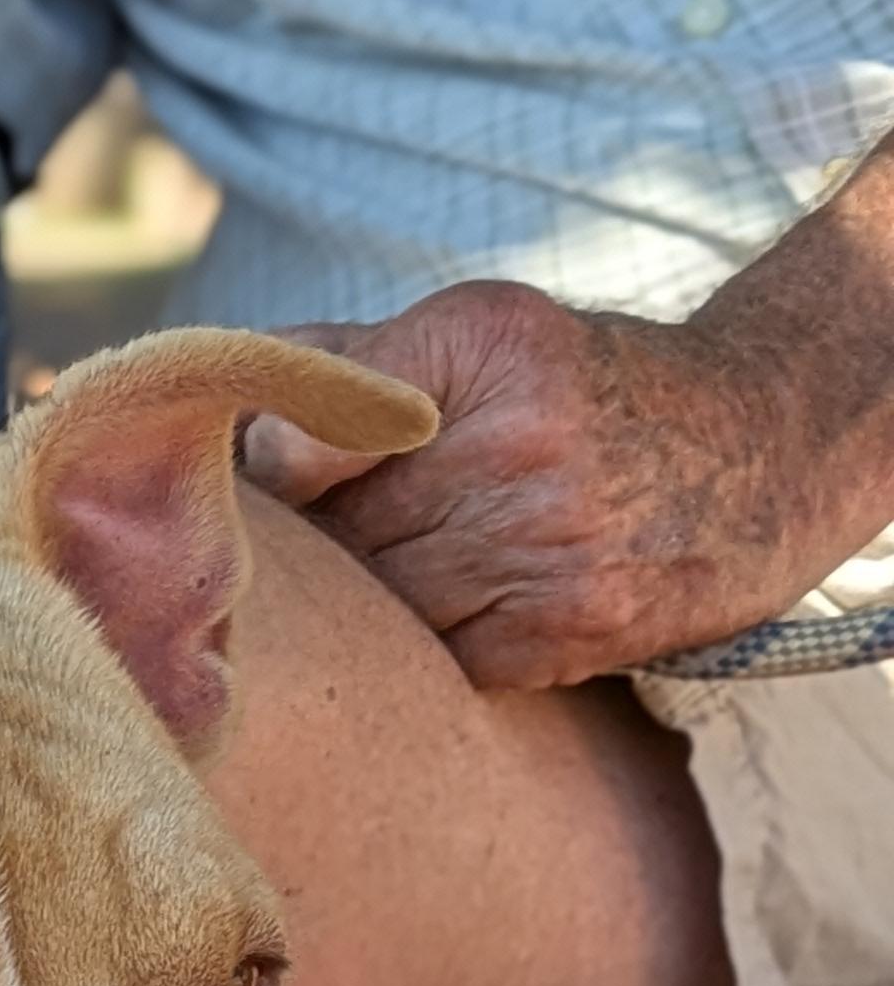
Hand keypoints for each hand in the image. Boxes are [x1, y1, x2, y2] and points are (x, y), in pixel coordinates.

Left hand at [240, 278, 862, 688]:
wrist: (755, 452)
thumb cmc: (581, 389)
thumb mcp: (485, 328)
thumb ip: (349, 357)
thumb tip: (231, 407)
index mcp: (485, 352)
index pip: (304, 437)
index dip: (268, 475)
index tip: (270, 481)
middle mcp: (516, 446)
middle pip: (333, 534)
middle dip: (313, 547)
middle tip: (318, 544)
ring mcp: (541, 548)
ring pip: (376, 604)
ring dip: (363, 602)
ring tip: (389, 570)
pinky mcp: (557, 631)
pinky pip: (434, 656)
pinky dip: (424, 642)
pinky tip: (446, 609)